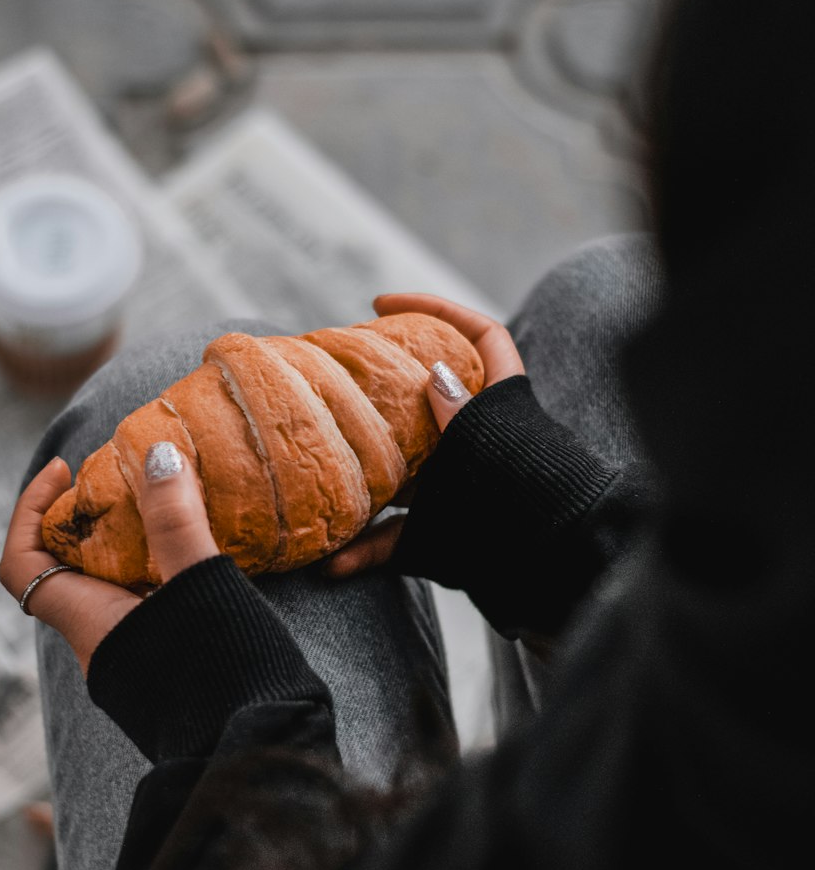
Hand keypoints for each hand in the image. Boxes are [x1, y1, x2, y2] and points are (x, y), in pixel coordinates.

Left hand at [0, 445, 218, 674]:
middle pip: (68, 565)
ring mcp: (132, 654)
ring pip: (111, 584)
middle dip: (90, 514)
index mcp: (89, 621)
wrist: (259, 752)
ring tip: (170, 501)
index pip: (21, 563)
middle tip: (130, 475)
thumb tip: (157, 454)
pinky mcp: (164, 661)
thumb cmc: (223, 673)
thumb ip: (177, 521)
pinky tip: (196, 549)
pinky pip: (144, 600)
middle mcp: (99, 640)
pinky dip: (157, 566)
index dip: (30, 511)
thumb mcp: (199, 583)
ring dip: (129, 539)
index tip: (65, 472)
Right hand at [324, 293, 524, 578]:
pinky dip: (364, 554)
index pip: (480, 335)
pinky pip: (394, 539)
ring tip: (317, 458)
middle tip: (337, 379)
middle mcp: (472, 441)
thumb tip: (433, 373)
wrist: (552, 563)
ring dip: (362, 472)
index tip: (383, 305)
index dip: (439, 309)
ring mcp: (454, 486)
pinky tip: (330, 564)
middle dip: (381, 391)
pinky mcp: (440, 531)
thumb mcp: (490, 441)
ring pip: (398, 469)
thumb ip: (462, 410)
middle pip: (423, 401)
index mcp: (498, 406)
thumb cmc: (526, 494)